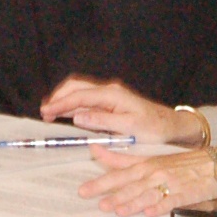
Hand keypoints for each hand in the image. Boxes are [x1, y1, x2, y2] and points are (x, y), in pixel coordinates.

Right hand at [40, 76, 188, 141]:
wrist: (172, 126)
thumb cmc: (154, 128)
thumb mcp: (129, 128)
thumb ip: (102, 121)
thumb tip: (78, 116)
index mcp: (113, 95)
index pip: (80, 96)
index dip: (60, 104)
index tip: (46, 112)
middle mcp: (110, 91)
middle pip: (77, 87)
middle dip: (58, 97)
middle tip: (44, 112)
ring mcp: (110, 96)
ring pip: (80, 91)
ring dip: (64, 99)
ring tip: (50, 111)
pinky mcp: (111, 103)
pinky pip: (87, 99)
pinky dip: (73, 104)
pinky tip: (66, 112)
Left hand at [77, 140, 216, 216]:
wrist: (216, 164)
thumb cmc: (182, 163)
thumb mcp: (153, 157)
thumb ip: (124, 159)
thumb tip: (98, 153)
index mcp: (147, 164)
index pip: (119, 173)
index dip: (100, 181)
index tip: (83, 189)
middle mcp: (156, 173)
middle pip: (129, 184)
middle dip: (110, 193)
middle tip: (94, 201)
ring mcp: (170, 184)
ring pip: (147, 194)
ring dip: (131, 202)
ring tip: (117, 210)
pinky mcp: (185, 195)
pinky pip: (171, 202)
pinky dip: (160, 207)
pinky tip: (150, 213)